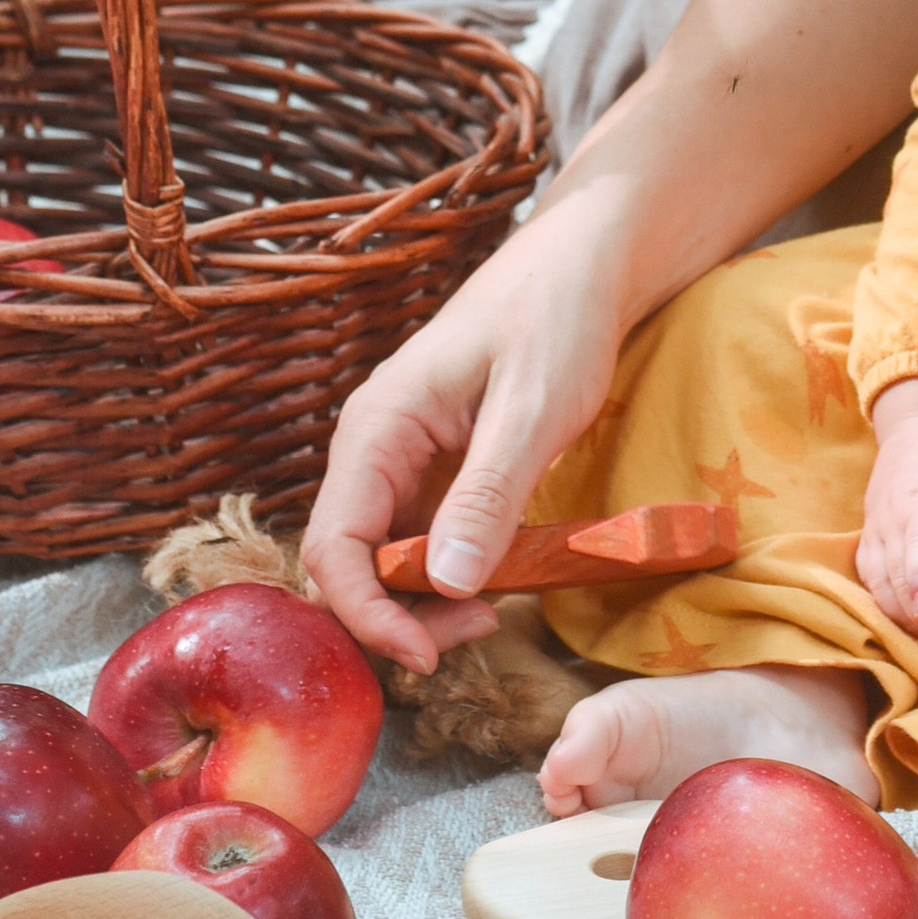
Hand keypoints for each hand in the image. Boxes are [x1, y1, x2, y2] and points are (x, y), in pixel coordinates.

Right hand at [300, 191, 632, 669]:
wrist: (585, 262)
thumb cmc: (558, 315)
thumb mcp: (534, 407)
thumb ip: (490, 494)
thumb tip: (446, 584)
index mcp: (377, 428)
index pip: (332, 547)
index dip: (367, 614)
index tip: (426, 655)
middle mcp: (375, 449)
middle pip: (350, 565)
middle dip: (399, 616)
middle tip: (478, 631)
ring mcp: (404, 461)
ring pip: (385, 562)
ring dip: (425, 603)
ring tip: (494, 611)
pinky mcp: (438, 470)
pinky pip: (422, 541)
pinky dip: (450, 576)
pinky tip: (499, 581)